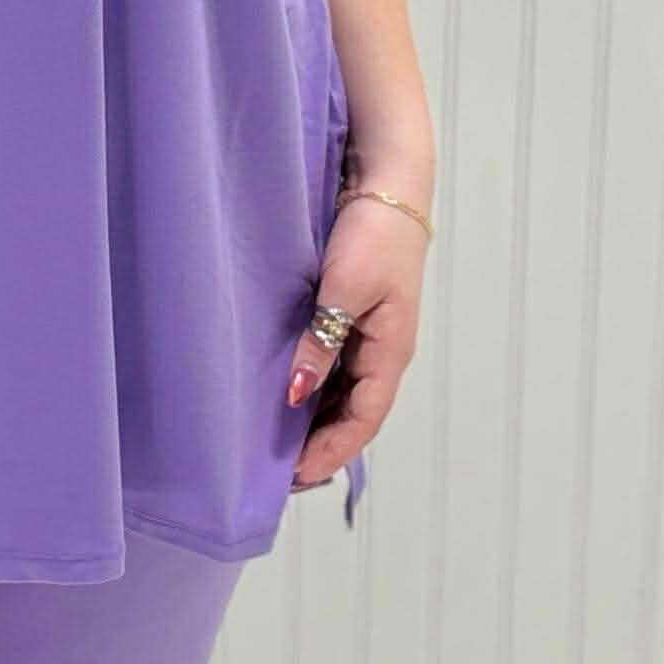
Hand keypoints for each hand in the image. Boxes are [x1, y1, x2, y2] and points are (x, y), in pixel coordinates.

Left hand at [284, 192, 426, 497]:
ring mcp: (370, 338)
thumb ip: (321, 343)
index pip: (363, 421)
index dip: (331, 454)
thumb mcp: (344, 289)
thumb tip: (296, 396)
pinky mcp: (353, 320)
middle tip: (276, 476)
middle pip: (352, 417)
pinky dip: (311, 392)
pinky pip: (333, 370)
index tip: (295, 479)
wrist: (388, 184)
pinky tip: (282, 400)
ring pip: (341, 397)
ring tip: (273, 447)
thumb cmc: (373, 234)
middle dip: (319, 449)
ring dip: (313, 423)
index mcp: (390, 352)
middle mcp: (383, 353)